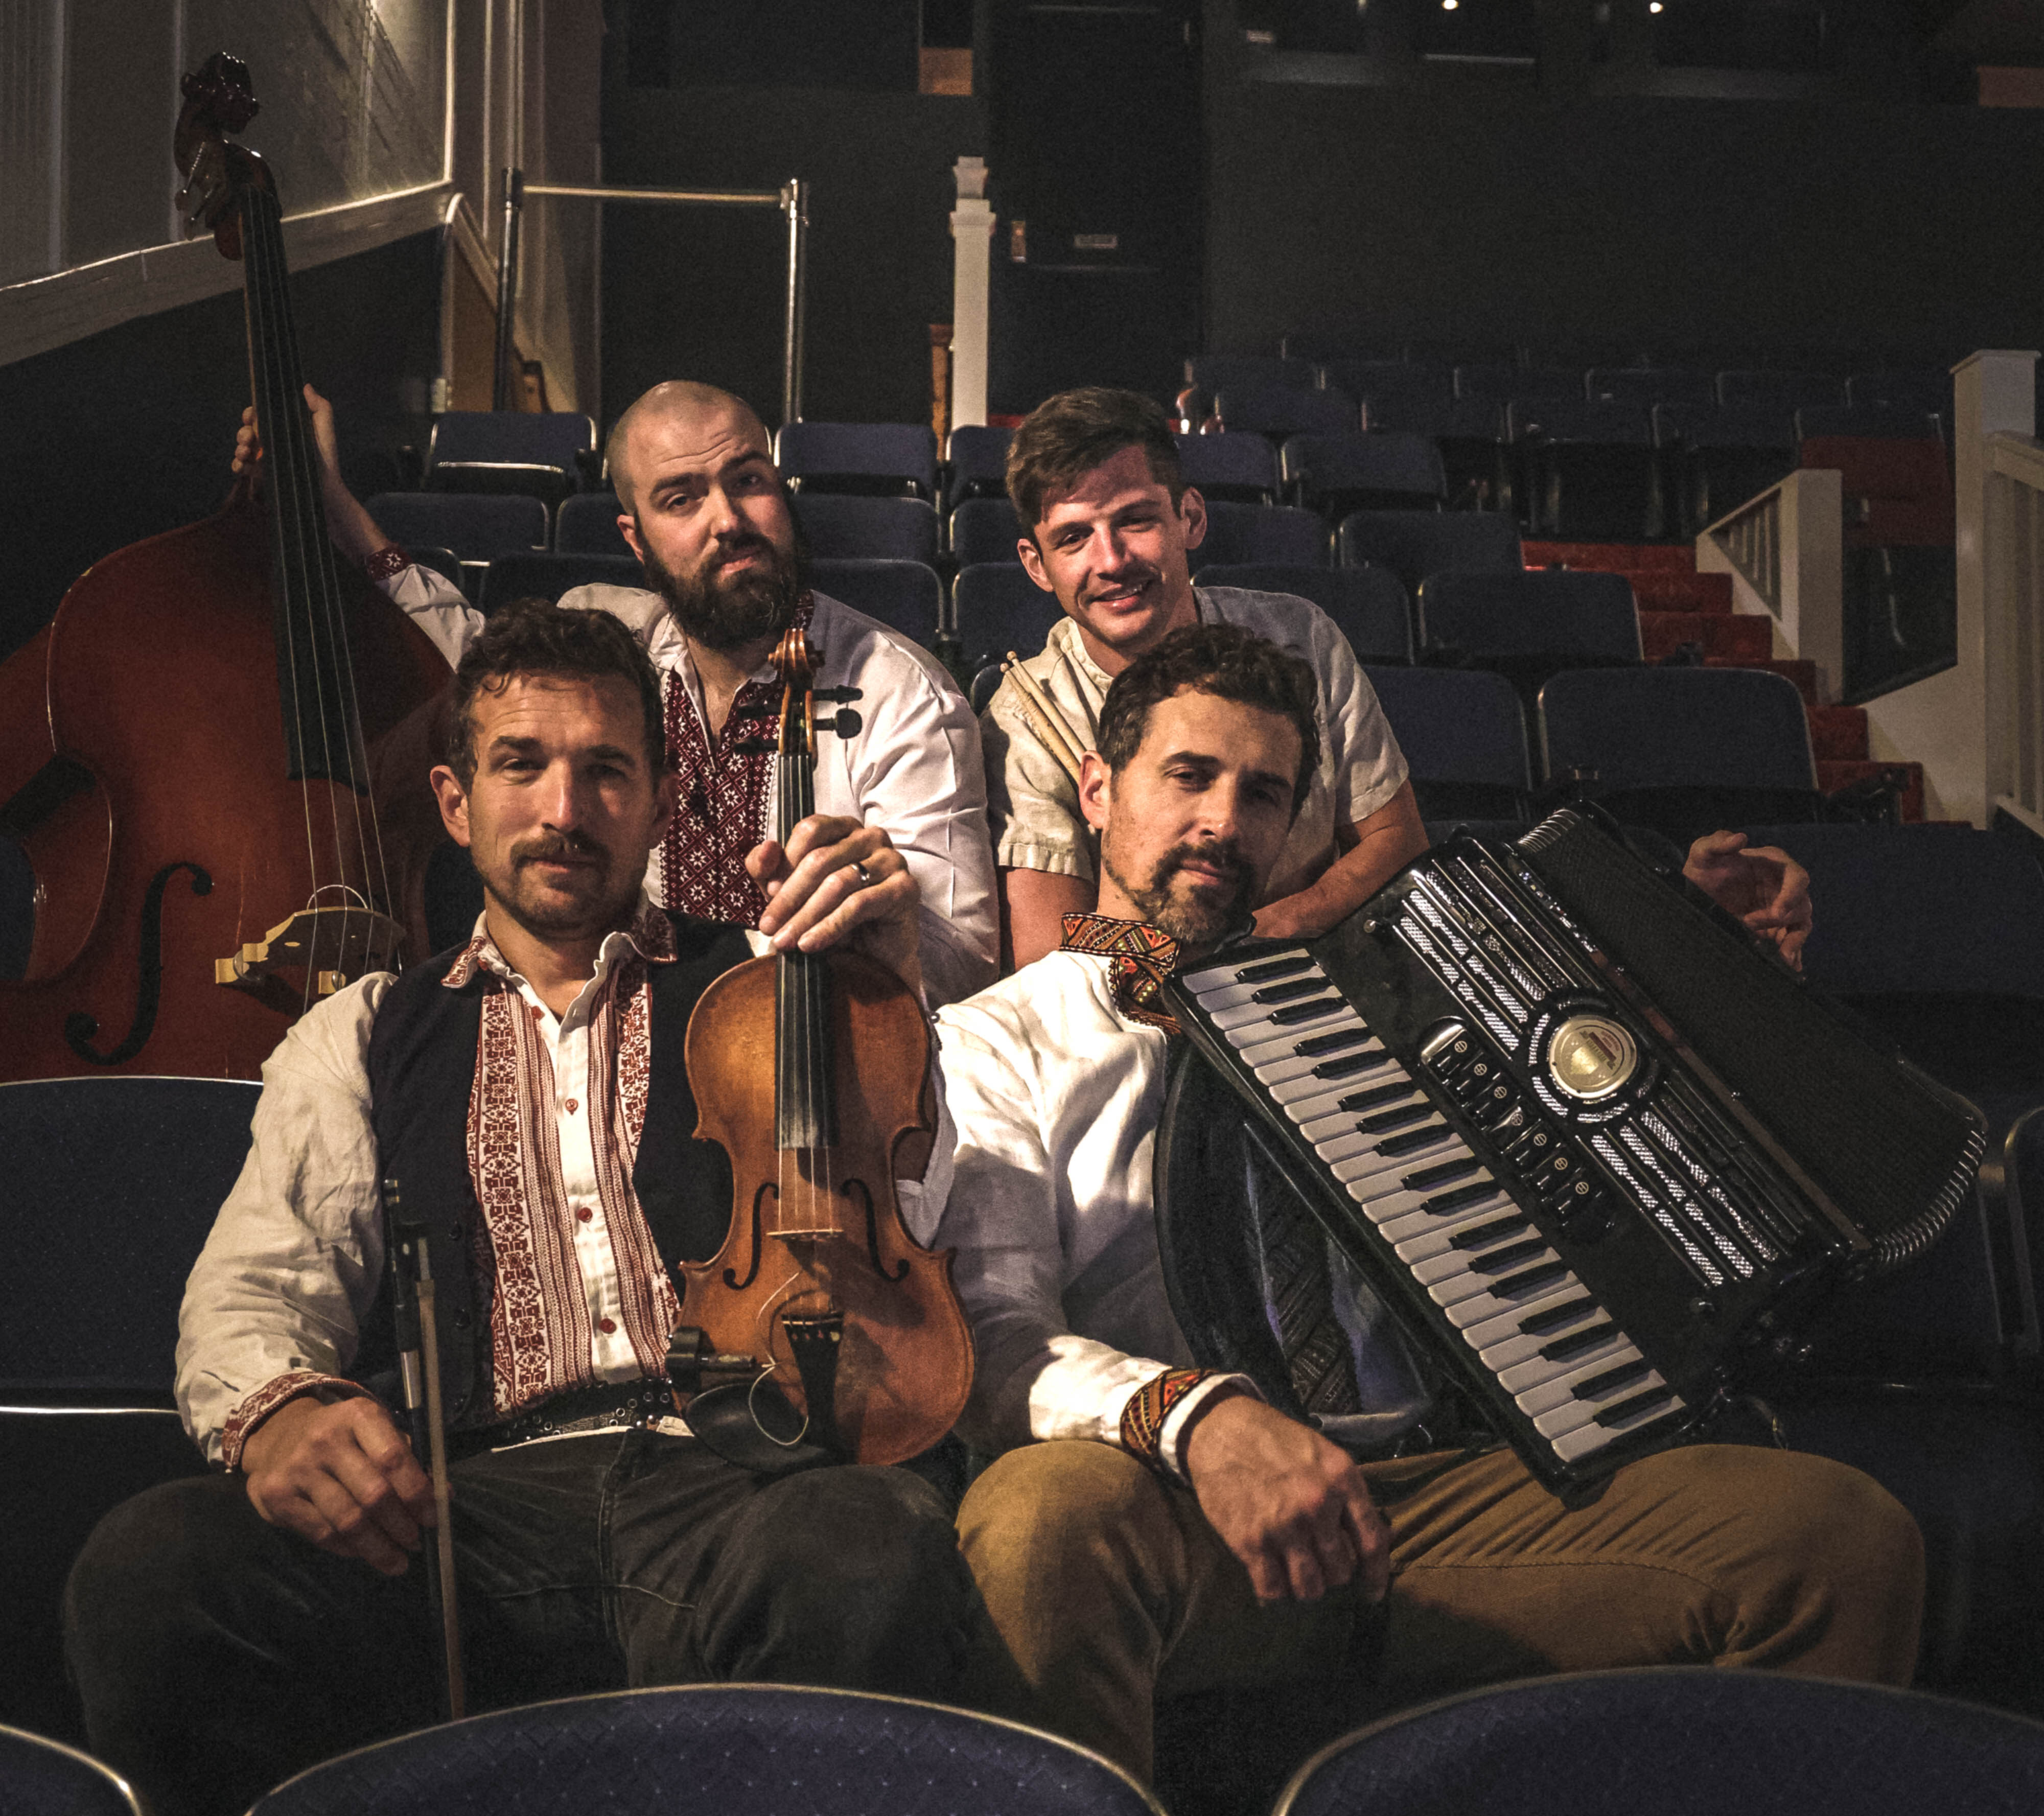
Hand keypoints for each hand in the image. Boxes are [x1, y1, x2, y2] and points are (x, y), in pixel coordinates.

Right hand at [233, 382, 342, 484]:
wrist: (326, 489)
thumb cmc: (326, 458)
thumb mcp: (325, 430)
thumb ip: (319, 407)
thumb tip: (306, 386)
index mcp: (281, 428)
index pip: (259, 416)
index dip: (251, 414)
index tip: (252, 416)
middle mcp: (270, 442)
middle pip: (246, 431)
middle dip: (243, 432)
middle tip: (250, 438)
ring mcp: (264, 458)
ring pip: (241, 448)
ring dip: (239, 448)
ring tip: (246, 451)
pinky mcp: (260, 475)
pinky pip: (241, 468)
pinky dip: (237, 465)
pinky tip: (243, 465)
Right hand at [239, 1393, 434, 1576]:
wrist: (276, 1436)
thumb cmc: (342, 1436)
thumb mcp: (375, 1430)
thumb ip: (409, 1459)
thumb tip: (444, 1495)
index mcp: (359, 1416)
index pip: (394, 1458)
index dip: (418, 1492)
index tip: (433, 1518)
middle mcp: (325, 1440)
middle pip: (373, 1494)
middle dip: (401, 1525)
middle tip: (416, 1543)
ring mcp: (298, 1469)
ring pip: (348, 1520)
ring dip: (378, 1547)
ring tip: (397, 1560)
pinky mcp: (278, 1497)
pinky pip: (322, 1533)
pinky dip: (349, 1548)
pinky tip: (364, 1552)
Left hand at [748, 815, 920, 982]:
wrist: (873, 959)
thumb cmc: (833, 919)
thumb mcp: (792, 894)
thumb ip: (771, 869)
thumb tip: (767, 848)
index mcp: (845, 828)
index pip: (811, 830)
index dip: (786, 861)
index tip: (769, 893)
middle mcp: (871, 837)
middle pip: (821, 859)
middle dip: (789, 897)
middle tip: (768, 928)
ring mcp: (892, 860)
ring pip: (839, 883)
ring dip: (806, 916)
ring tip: (785, 941)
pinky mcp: (905, 888)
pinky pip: (859, 905)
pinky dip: (830, 926)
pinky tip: (810, 944)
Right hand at [1182, 1392, 1390, 1604]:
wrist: (1221, 1429)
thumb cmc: (1276, 1440)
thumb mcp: (1324, 1455)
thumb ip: (1347, 1494)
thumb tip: (1368, 1539)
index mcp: (1342, 1480)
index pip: (1372, 1543)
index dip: (1376, 1576)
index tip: (1371, 1594)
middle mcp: (1318, 1505)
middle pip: (1339, 1572)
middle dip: (1332, 1576)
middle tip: (1319, 1569)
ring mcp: (1284, 1525)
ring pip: (1309, 1588)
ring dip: (1305, 1588)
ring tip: (1296, 1577)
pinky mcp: (1250, 1541)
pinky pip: (1272, 1590)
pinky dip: (1274, 1593)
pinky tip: (1271, 1582)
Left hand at [1683, 830, 1811, 970]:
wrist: (1694, 894)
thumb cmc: (1703, 869)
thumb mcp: (1702, 854)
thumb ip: (1716, 842)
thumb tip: (1740, 837)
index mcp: (1773, 863)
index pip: (1797, 876)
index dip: (1791, 894)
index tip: (1777, 911)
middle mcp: (1783, 886)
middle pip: (1801, 904)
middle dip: (1779, 919)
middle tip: (1750, 925)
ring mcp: (1781, 907)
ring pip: (1801, 924)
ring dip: (1793, 941)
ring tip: (1781, 958)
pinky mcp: (1775, 927)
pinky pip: (1792, 940)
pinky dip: (1793, 954)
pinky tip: (1790, 968)